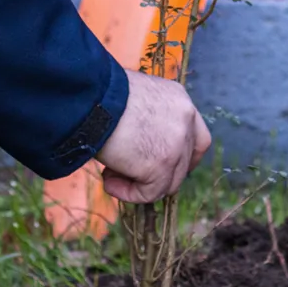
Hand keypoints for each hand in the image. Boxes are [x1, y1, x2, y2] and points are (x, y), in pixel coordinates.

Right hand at [96, 70, 211, 202]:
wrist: (90, 97)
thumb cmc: (98, 93)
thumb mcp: (132, 98)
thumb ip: (147, 119)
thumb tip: (140, 144)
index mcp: (179, 99)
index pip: (197, 137)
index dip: (182, 157)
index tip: (161, 164)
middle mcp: (186, 120)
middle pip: (185, 163)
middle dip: (159, 174)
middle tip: (126, 170)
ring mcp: (178, 144)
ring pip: (167, 182)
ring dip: (138, 183)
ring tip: (109, 175)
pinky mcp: (162, 165)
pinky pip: (149, 193)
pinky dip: (128, 193)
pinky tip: (108, 183)